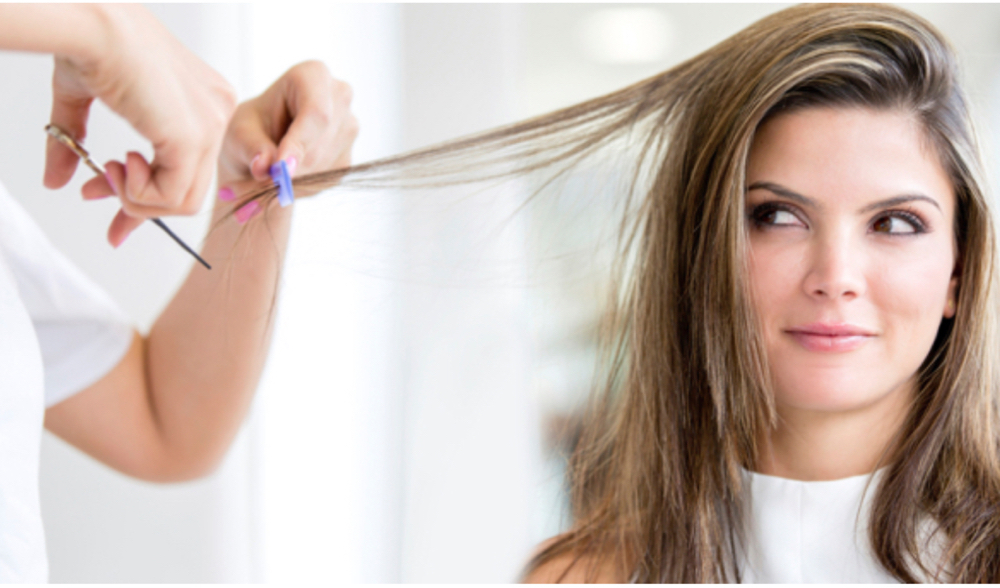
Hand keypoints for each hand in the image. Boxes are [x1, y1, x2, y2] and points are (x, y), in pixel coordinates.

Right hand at [54, 5, 236, 245]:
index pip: (190, 167)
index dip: (148, 192)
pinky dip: (138, 193)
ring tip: (108, 168)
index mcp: (203, 102)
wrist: (92, 29)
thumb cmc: (91, 46)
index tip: (107, 199)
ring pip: (183, 200)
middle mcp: (217, 113)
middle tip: (94, 192)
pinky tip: (119, 163)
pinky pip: (171, 196)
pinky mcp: (193, 139)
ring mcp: (211, 126)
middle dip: (138, 202)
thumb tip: (54, 180)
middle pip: (189, 187)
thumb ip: (78, 142)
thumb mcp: (86, 101)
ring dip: (136, 198)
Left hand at [214, 60, 357, 221]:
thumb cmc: (249, 129)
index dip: (299, 143)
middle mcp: (340, 97)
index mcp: (313, 75)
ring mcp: (349, 127)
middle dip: (292, 169)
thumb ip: (251, 147)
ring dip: (293, 181)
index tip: (279, 169)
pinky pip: (326, 179)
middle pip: (321, 144)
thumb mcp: (239, 132)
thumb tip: (265, 167)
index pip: (316, 112)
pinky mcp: (348, 156)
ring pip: (324, 166)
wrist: (261, 146)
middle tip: (261, 182)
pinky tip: (286, 175)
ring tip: (267, 175)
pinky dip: (301, 186)